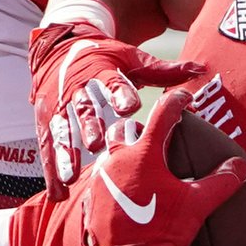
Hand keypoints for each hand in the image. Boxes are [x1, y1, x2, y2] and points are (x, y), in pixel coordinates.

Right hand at [28, 12, 195, 199]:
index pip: (111, 82)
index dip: (119, 93)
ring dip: (65, 154)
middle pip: (83, 109)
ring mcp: (59, 109)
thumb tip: (198, 68)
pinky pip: (49, 150)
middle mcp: (77, 91)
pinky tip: (59, 194)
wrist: (60, 51)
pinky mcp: (47, 125)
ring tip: (71, 175)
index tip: (130, 107)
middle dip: (88, 126)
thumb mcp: (131, 59)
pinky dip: (52, 172)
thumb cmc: (105, 59)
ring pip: (61, 132)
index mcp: (100, 72)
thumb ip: (163, 71)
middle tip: (96, 144)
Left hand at [81, 85, 245, 245]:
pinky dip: (113, 177)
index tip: (185, 99)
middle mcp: (116, 159)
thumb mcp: (196, 206)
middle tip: (156, 138)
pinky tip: (124, 190)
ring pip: (109, 152)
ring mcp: (100, 179)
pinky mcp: (90, 198)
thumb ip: (220, 182)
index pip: (163, 114)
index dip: (177, 102)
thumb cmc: (163, 232)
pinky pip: (100, 178)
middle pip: (126, 128)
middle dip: (141, 128)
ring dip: (123, 152)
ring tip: (139, 165)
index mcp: (143, 154)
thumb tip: (242, 166)